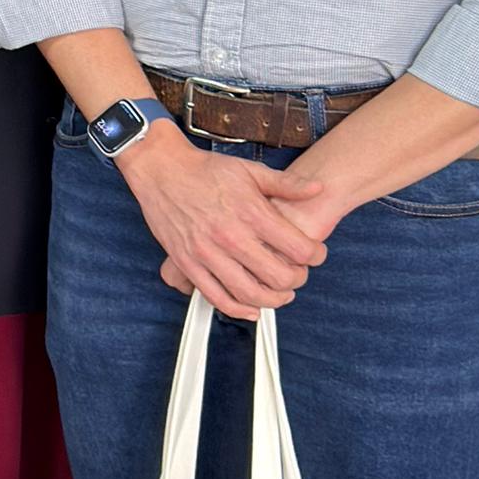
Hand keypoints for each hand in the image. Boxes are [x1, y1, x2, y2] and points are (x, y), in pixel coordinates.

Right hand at [119, 121, 317, 318]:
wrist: (162, 170)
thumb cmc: (205, 170)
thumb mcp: (251, 170)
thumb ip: (287, 183)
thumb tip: (316, 189)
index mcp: (251, 212)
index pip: (298, 249)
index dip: (316, 256)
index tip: (315, 254)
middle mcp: (231, 236)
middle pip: (279, 277)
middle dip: (298, 280)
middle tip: (298, 274)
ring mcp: (207, 252)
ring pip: (250, 293)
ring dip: (272, 300)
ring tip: (280, 294)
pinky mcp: (188, 263)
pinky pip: (216, 296)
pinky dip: (237, 309)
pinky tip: (250, 308)